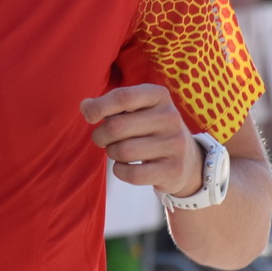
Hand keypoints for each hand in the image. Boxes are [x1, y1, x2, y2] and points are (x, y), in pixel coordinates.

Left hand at [81, 85, 202, 196]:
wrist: (186, 158)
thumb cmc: (149, 128)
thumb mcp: (136, 109)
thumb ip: (110, 105)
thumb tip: (85, 107)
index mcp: (159, 96)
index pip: (123, 97)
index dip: (99, 107)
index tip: (89, 116)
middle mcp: (170, 117)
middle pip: (117, 126)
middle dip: (100, 135)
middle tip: (102, 139)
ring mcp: (175, 144)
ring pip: (123, 151)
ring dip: (111, 153)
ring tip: (116, 151)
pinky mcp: (173, 169)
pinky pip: (133, 174)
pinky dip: (120, 171)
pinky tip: (124, 167)